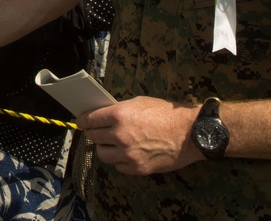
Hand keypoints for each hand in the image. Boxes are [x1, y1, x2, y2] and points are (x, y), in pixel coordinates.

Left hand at [78, 97, 203, 174]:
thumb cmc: (167, 114)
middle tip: (97, 130)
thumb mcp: (140, 102)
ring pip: (102, 154)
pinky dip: (120, 159)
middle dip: (94, 132)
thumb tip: (103, 114)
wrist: (190, 133)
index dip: (83, 120)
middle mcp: (120, 135)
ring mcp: (128, 154)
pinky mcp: (137, 168)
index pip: (89, 119)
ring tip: (112, 143)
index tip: (81, 121)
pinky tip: (127, 152)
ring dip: (105, 147)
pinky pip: (118, 165)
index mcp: (120, 115)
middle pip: (93, 137)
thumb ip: (119, 109)